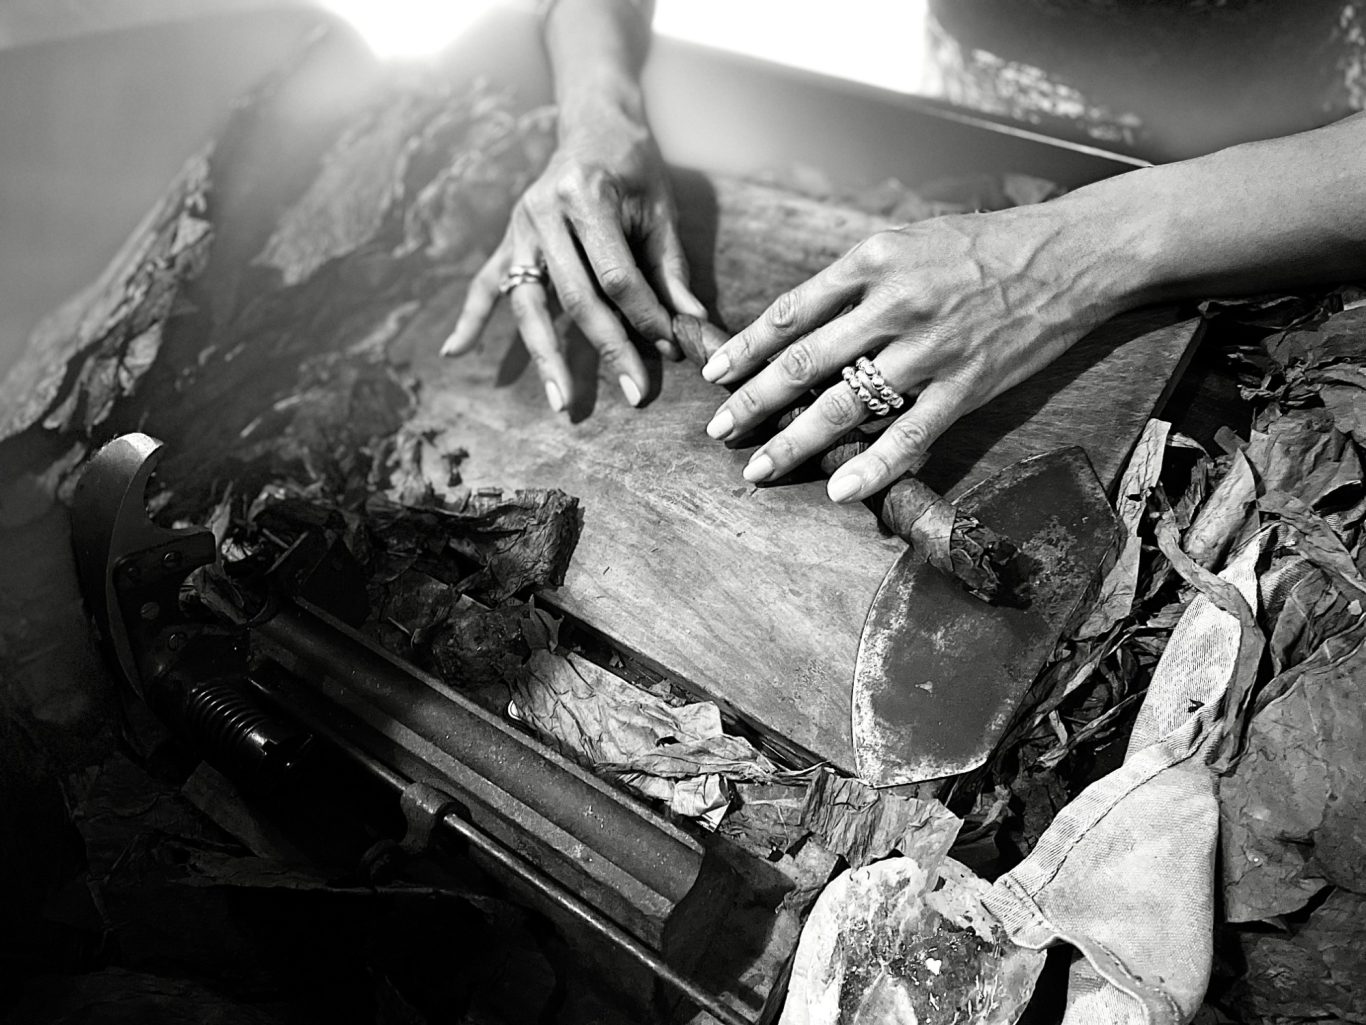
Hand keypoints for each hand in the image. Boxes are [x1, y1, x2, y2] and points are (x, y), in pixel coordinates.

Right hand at [441, 106, 704, 412]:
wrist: (593, 123)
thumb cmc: (634, 167)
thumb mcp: (660, 208)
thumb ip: (671, 268)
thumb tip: (690, 325)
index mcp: (586, 196)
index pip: (616, 274)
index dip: (645, 315)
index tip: (670, 349)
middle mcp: (544, 213)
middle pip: (576, 297)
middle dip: (609, 350)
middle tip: (636, 395)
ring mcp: (518, 229)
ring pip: (529, 303)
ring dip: (545, 356)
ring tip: (562, 401)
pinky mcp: (507, 241)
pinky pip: (485, 285)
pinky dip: (470, 319)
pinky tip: (453, 351)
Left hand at [698, 204, 1134, 502]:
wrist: (1068, 255)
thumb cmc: (982, 245)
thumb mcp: (908, 239)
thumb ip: (855, 278)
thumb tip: (801, 321)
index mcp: (872, 261)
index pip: (791, 312)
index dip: (746, 347)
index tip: (713, 373)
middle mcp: (894, 304)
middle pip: (805, 361)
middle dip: (754, 400)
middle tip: (719, 430)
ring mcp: (930, 349)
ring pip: (846, 403)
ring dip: (795, 440)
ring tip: (758, 468)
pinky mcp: (966, 385)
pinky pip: (909, 435)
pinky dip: (871, 465)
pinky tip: (838, 489)